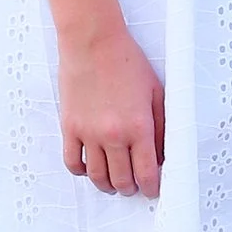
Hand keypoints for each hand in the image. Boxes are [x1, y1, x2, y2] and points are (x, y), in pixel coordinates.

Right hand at [57, 17, 164, 195]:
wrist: (94, 42)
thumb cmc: (127, 62)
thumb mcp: (157, 92)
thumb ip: (162, 126)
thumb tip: (161, 155)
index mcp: (139, 126)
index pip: (146, 173)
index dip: (152, 188)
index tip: (153, 190)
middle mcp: (113, 135)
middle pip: (122, 180)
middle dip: (131, 188)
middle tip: (135, 186)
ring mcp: (88, 133)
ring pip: (97, 177)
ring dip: (108, 185)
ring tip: (114, 182)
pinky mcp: (69, 127)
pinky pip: (72, 163)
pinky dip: (82, 172)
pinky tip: (91, 168)